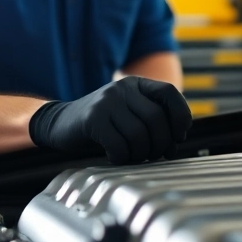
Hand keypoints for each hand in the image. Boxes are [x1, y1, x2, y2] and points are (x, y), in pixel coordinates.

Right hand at [28, 77, 191, 163]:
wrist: (61, 122)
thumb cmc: (103, 124)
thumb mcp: (129, 112)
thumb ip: (153, 119)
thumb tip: (178, 141)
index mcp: (136, 83)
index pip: (170, 93)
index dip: (181, 116)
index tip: (178, 136)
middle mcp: (122, 88)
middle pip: (157, 118)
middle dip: (161, 144)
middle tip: (154, 155)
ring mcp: (107, 102)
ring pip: (139, 134)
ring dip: (141, 154)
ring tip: (134, 157)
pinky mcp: (93, 119)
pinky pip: (119, 145)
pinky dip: (122, 158)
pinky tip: (116, 157)